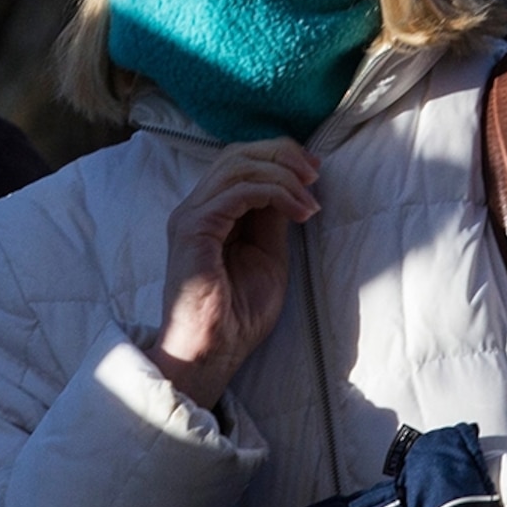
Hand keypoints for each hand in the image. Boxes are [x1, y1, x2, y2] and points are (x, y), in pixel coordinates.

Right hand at [153, 140, 318, 408]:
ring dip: (283, 174)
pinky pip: (239, 191)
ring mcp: (191, 216)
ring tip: (310, 198)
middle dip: (282, 154)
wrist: (212, 352)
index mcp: (210, 213)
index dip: (279, 156)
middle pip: (237, 154)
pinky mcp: (194, 228)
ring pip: (238, 165)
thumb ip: (273, 219)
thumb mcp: (268, 256)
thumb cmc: (237, 315)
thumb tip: (294, 186)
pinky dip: (276, 193)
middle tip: (315, 173)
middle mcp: (196, 208)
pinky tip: (300, 212)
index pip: (240, 162)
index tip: (315, 171)